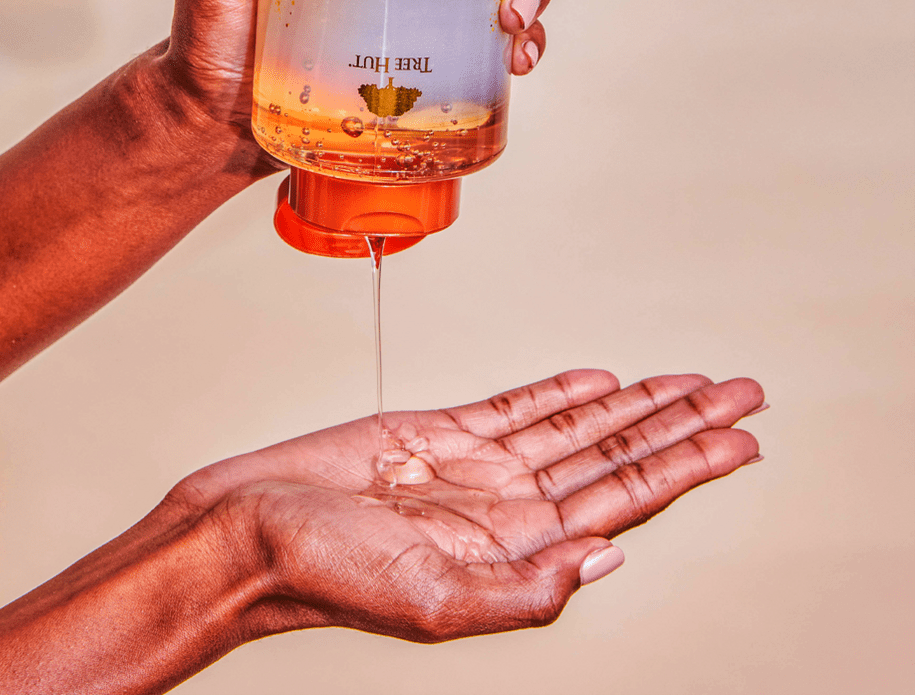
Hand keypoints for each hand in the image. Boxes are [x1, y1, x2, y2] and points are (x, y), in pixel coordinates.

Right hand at [175, 369, 763, 641]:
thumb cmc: (318, 574)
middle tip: (741, 393)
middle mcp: (507, 505)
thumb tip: (607, 558)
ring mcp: (475, 465)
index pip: (625, 499)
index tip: (738, 439)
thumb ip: (524, 592)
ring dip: (635, 402)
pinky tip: (596, 383)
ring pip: (576, 426)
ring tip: (688, 382)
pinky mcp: (437, 433)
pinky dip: (559, 391)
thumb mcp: (428, 604)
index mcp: (514, 549)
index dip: (687, 465)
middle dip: (682, 424)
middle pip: (616, 455)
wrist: (246, 530)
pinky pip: (514, 406)